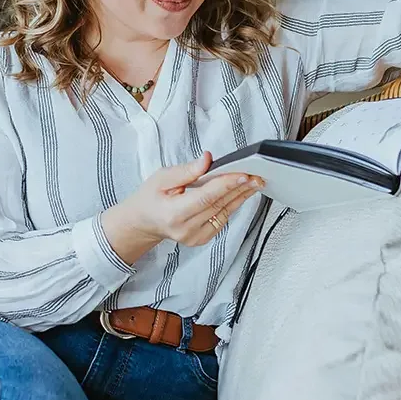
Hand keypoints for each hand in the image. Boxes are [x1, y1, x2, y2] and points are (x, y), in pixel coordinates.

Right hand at [102, 153, 264, 260]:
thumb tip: (207, 160)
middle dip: (240, 188)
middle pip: (219, 205)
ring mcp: (195, 237)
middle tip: (256, 174)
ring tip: (254, 182)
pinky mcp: (202, 239)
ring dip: (241, 196)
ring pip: (225, 213)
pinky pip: (222, 220)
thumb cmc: (150, 198)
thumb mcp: (161, 178)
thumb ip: (186, 170)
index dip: (227, 185)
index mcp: (174, 213)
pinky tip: (241, 193)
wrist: (144, 221)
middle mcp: (186, 229)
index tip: (243, 174)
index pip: (206, 197)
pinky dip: (232, 205)